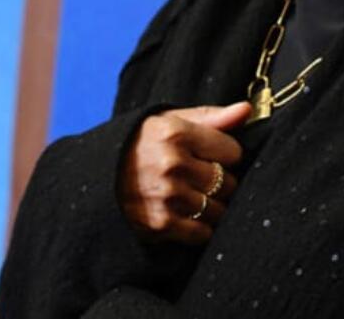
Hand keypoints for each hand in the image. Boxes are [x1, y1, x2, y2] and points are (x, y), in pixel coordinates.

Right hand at [119, 102, 250, 244]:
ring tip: (192, 196)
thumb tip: (247, 110)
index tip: (210, 156)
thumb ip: (211, 117)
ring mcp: (167, 196)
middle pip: (228, 182)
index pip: (233, 151)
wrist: (96, 178)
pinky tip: (185, 214)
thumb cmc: (140, 145)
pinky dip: (200, 227)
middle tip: (200, 178)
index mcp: (176, 133)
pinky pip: (203, 233)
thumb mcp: (170, 121)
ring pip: (219, 209)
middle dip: (220, 182)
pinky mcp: (160, 224)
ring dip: (211, 206)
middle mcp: (172, 164)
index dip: (225, 155)